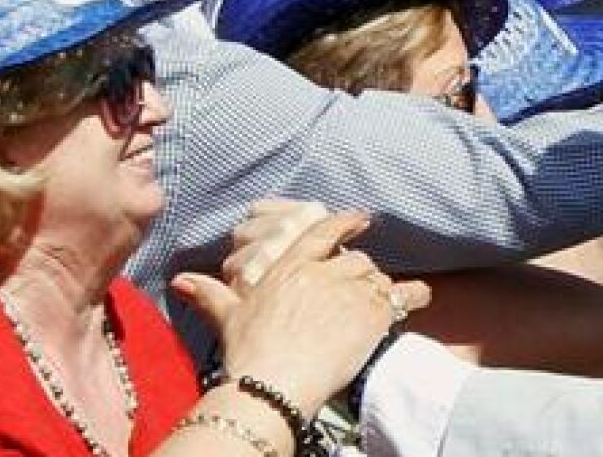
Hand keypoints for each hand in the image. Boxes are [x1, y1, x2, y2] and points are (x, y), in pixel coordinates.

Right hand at [174, 213, 431, 412]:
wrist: (273, 385)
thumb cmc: (248, 354)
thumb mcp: (228, 318)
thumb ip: (209, 294)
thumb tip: (180, 280)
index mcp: (288, 268)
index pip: (322, 233)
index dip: (344, 223)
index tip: (360, 218)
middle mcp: (322, 273)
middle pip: (354, 260)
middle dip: (360, 271)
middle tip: (361, 288)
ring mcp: (349, 292)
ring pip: (376, 277)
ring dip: (381, 288)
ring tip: (384, 302)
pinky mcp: (372, 315)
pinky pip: (402, 298)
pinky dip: (414, 297)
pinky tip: (422, 297)